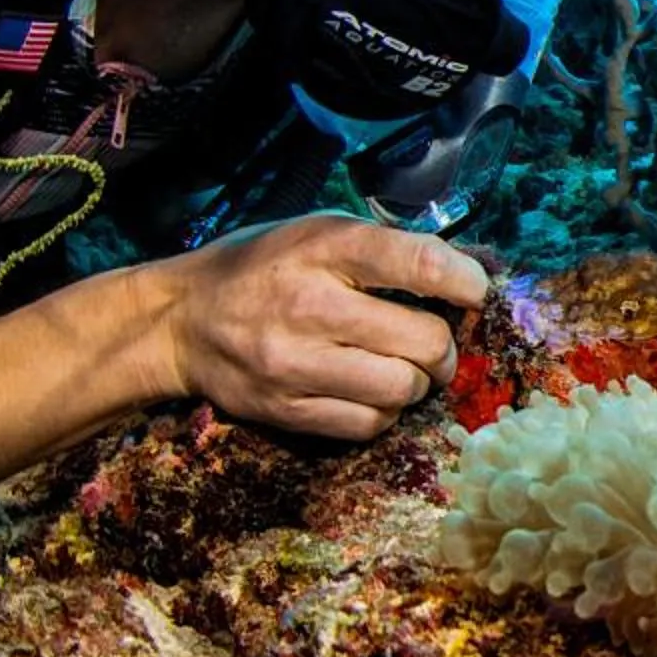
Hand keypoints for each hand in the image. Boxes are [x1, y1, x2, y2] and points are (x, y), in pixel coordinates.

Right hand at [155, 213, 488, 437]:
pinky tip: (370, 390)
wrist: (180, 320)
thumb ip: (385, 248)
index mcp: (322, 248)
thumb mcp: (317, 231)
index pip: (420, 264)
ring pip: (404, 390)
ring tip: (400, 366)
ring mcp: (295, 364)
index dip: (467, 282)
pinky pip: (370, 424)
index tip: (475, 292)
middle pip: (425, 340)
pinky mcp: (286, 410)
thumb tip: (465, 277)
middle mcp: (309, 305)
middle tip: (433, 340)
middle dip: (444, 344)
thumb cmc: (263, 267)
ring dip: (417, 381)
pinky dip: (385, 411)